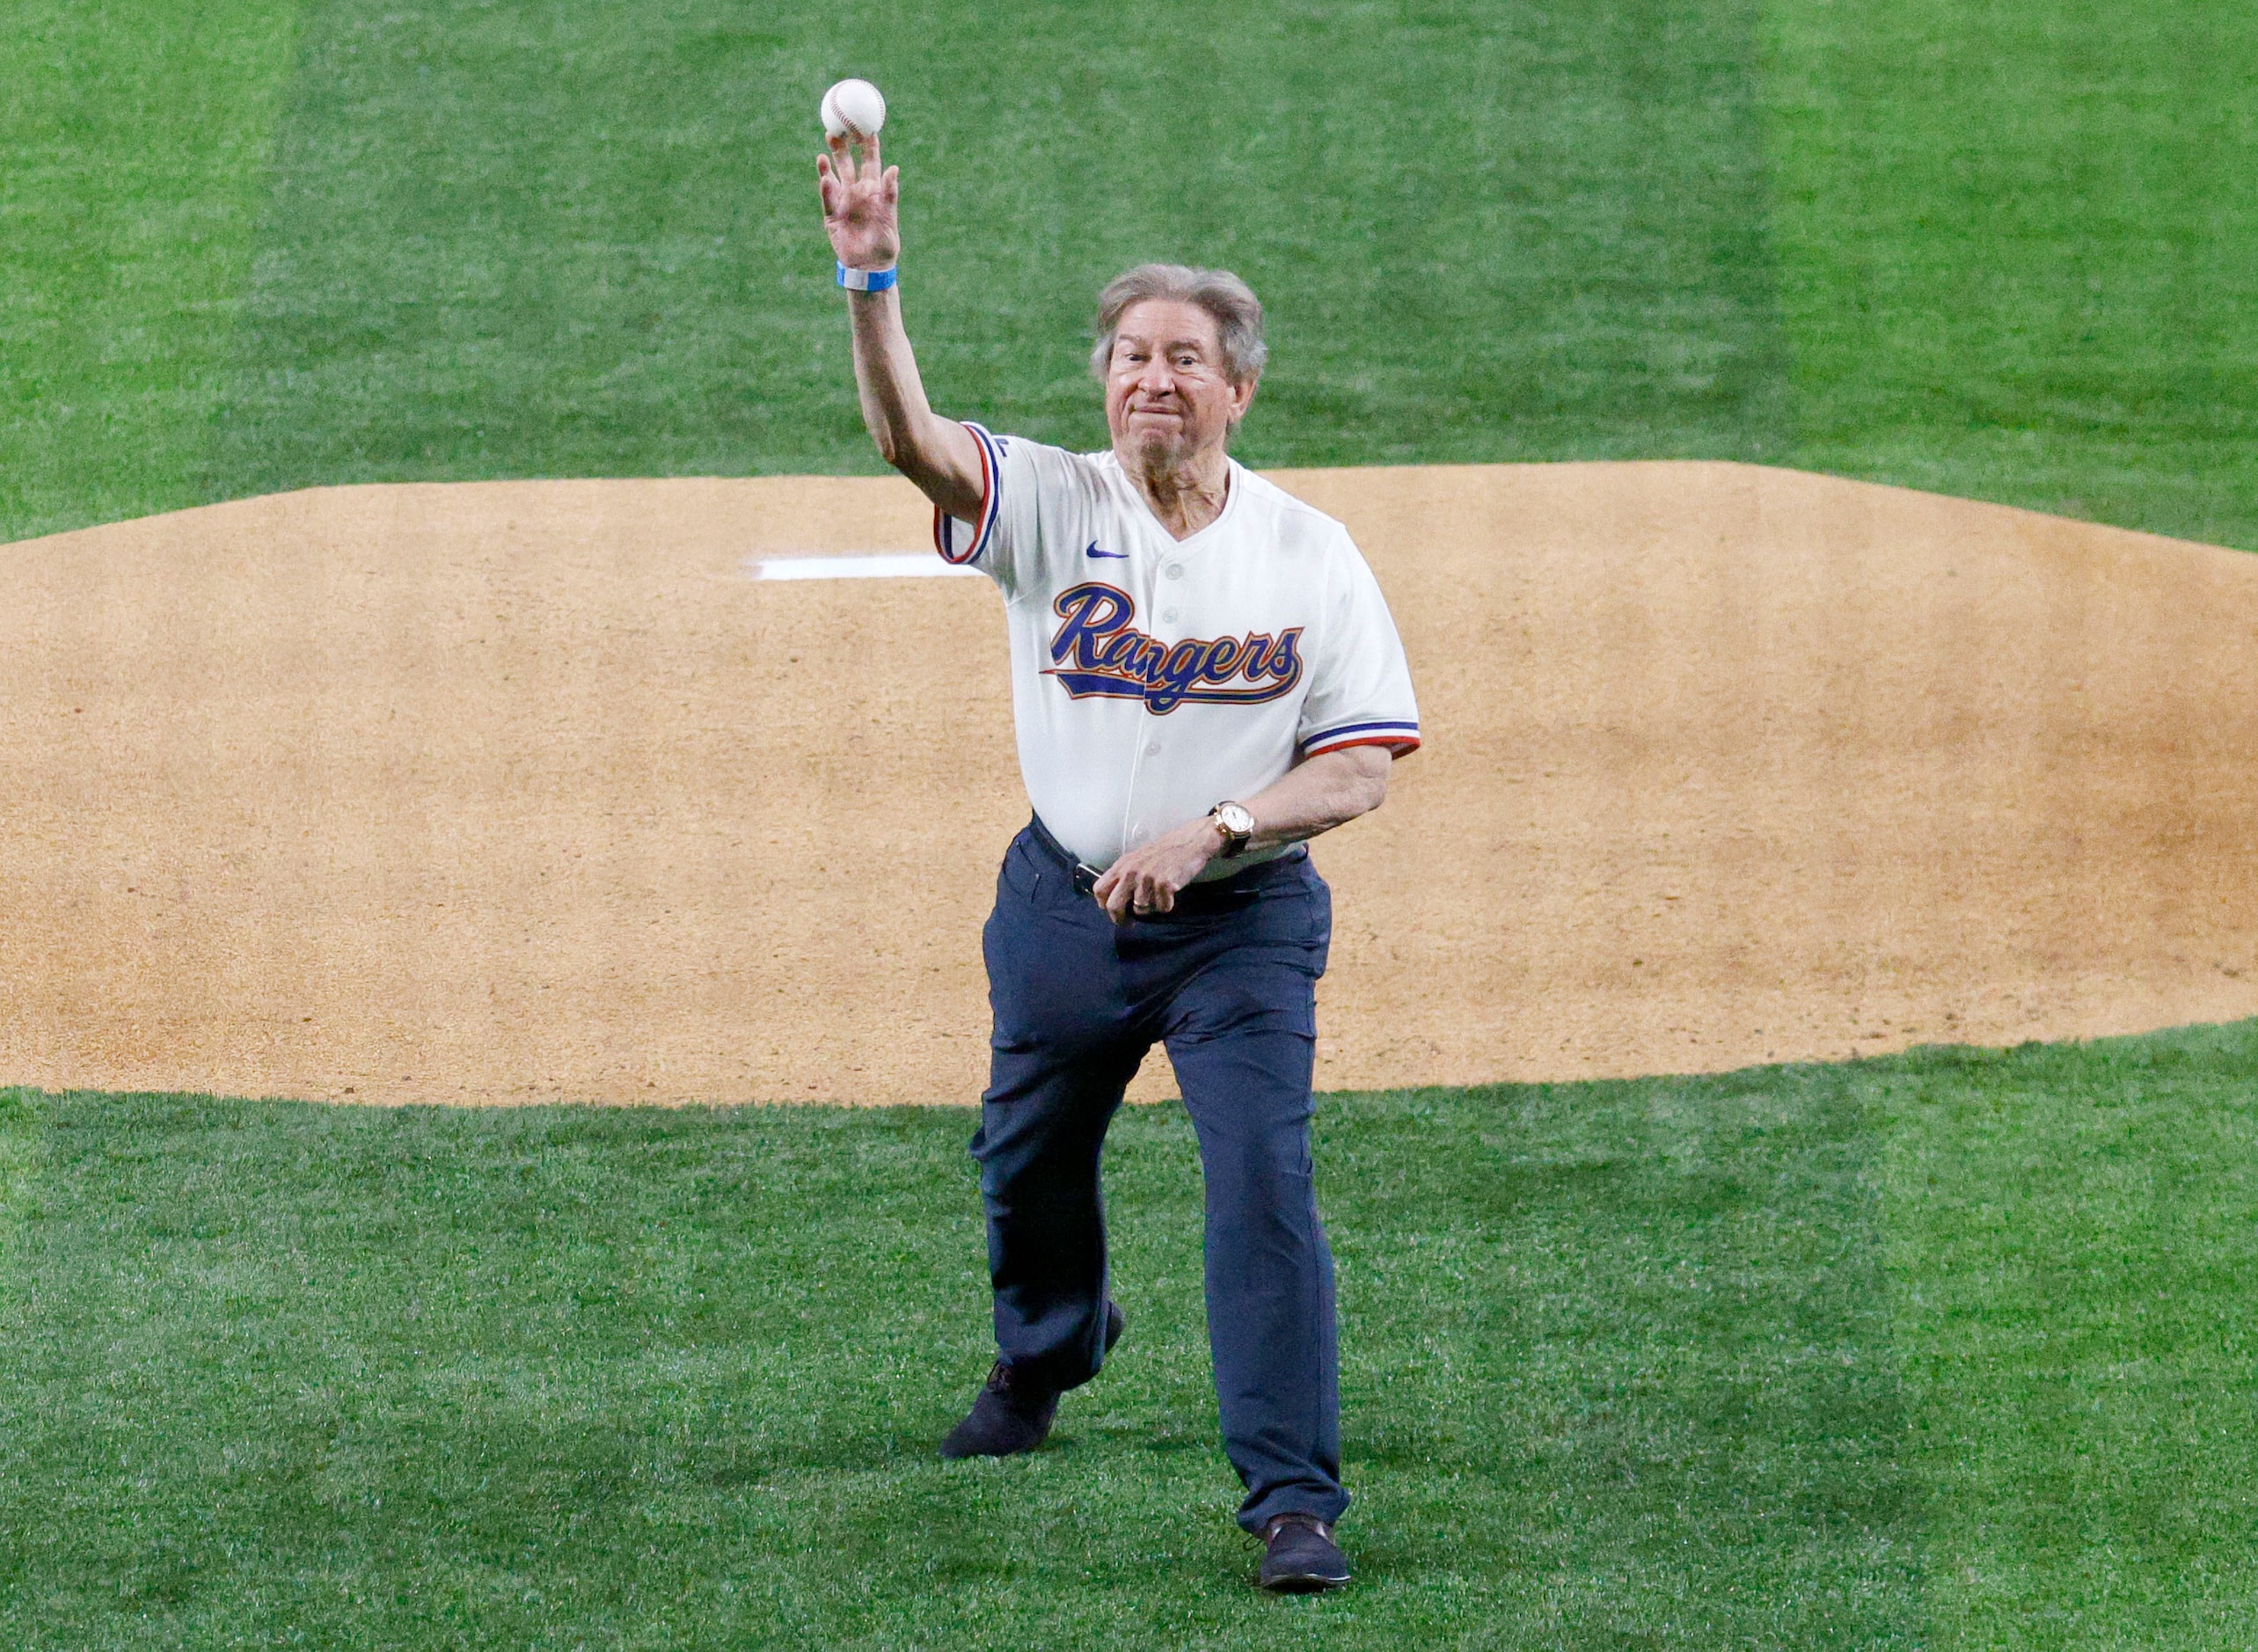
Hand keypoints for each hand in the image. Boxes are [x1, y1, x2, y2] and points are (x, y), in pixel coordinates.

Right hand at [816, 131, 898, 271]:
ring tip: (825, 149)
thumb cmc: (885, 243)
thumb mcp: (890, 217)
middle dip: (842, 146)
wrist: (870, 266)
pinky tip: (825, 176)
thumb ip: (890, 194)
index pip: (870, 161)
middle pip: (848, 164)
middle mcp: (856, 192)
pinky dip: (826, 189)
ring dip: (829, 163)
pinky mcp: (831, 217)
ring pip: (834, 177)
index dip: (867, 144)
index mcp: (873, 190)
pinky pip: (827, 199)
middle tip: (837, 128)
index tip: (865, 126)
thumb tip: (894, 169)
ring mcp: (842, 203)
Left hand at [1091, 817, 1225, 924]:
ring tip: (1159, 895)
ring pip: (1141, 910)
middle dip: (1120, 919)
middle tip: (1129, 923)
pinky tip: (1171, 892)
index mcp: (1122, 865)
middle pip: (1113, 906)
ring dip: (1151, 907)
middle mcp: (1131, 872)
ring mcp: (1147, 879)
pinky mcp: (1164, 885)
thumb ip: (1125, 875)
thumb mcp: (1138, 858)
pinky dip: (1167, 904)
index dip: (1104, 904)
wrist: (1190, 841)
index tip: (1113, 911)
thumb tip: (1116, 898)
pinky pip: (1162, 908)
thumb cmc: (1165, 851)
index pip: (1099, 889)